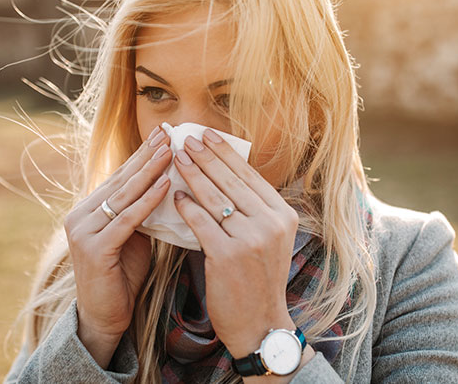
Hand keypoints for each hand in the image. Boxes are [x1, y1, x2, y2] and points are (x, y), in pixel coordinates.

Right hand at [63, 125, 171, 367]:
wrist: (105, 317)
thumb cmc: (123, 277)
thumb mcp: (133, 237)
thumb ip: (140, 213)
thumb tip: (167, 184)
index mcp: (88, 210)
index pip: (119, 176)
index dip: (141, 155)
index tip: (162, 133)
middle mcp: (80, 215)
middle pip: (120, 180)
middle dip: (147, 156)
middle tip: (168, 133)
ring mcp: (83, 231)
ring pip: (123, 195)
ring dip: (149, 172)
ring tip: (170, 151)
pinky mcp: (94, 248)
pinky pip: (127, 220)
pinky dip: (148, 202)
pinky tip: (166, 187)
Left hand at [171, 129, 299, 359]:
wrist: (259, 324)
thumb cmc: (257, 280)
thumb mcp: (268, 240)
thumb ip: (253, 210)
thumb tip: (224, 174)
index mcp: (283, 216)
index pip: (249, 176)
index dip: (226, 153)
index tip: (207, 134)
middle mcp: (270, 223)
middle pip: (231, 181)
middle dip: (205, 156)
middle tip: (186, 138)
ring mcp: (250, 239)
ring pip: (214, 198)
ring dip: (192, 174)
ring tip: (176, 158)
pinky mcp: (227, 255)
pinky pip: (201, 222)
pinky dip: (186, 206)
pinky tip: (175, 195)